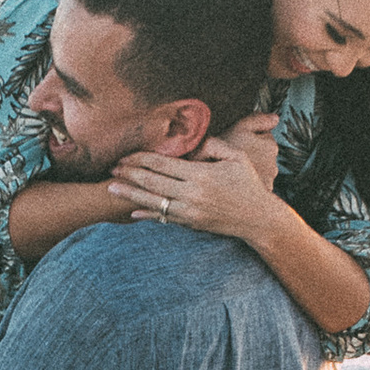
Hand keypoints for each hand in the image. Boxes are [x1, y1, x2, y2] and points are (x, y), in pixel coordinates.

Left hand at [108, 117, 282, 240]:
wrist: (258, 219)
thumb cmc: (248, 185)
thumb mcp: (236, 157)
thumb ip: (213, 145)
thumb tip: (192, 145)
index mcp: (201, 174)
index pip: (163, 164)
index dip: (141, 158)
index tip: (126, 155)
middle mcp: (192, 194)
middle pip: (153, 182)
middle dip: (130, 174)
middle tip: (112, 168)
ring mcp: (189, 212)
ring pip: (153, 201)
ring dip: (131, 194)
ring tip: (112, 188)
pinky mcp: (190, 224)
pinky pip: (164, 218)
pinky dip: (147, 215)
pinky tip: (132, 213)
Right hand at [219, 111, 280, 193]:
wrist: (213, 181)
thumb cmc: (225, 151)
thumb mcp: (240, 127)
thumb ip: (259, 120)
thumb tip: (275, 118)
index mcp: (270, 146)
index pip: (265, 138)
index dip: (250, 138)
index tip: (237, 142)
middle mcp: (273, 165)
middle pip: (263, 156)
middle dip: (252, 155)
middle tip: (233, 156)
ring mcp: (268, 182)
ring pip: (260, 172)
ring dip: (251, 170)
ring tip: (232, 170)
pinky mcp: (260, 195)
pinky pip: (256, 187)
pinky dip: (249, 185)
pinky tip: (236, 183)